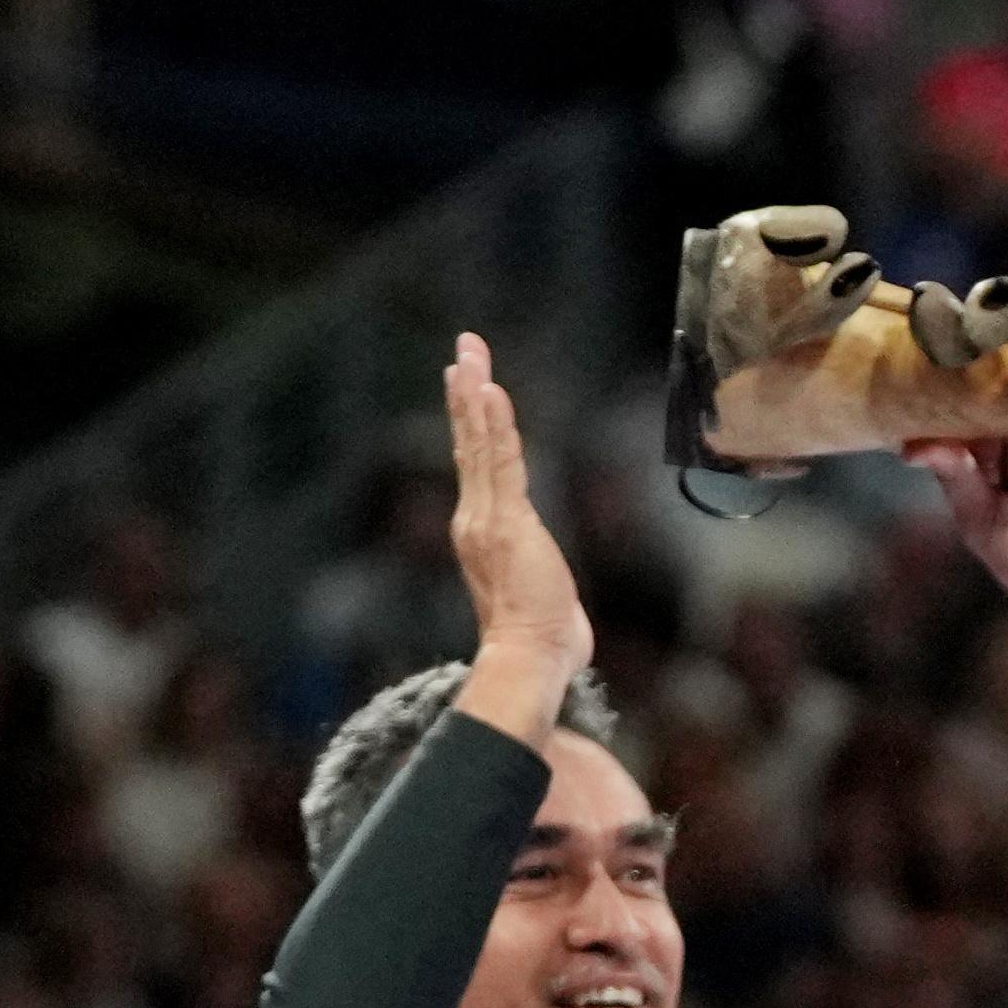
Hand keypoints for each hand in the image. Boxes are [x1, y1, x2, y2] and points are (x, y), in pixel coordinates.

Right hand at [441, 336, 589, 741]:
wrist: (528, 659)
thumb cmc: (540, 636)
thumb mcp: (536, 586)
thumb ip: (532, 565)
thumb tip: (542, 574)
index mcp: (480, 530)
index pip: (476, 464)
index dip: (473, 423)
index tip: (471, 384)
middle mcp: (475, 517)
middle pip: (469, 442)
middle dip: (467, 392)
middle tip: (464, 348)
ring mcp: (487, 517)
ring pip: (479, 444)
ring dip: (475, 395)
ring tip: (470, 355)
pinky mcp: (507, 520)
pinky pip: (500, 461)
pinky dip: (494, 424)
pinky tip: (490, 390)